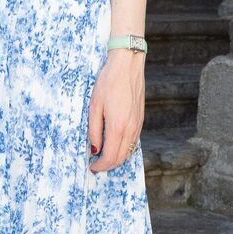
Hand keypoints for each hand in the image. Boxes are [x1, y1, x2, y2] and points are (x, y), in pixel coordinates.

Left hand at [88, 48, 144, 172]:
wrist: (127, 66)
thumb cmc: (108, 83)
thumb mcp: (94, 106)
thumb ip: (94, 130)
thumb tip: (95, 149)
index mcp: (117, 127)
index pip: (110, 157)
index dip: (100, 166)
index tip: (92, 167)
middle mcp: (130, 129)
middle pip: (121, 158)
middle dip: (109, 165)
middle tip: (96, 164)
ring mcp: (138, 125)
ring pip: (129, 151)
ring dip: (117, 158)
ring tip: (104, 155)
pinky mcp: (140, 119)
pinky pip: (134, 141)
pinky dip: (125, 148)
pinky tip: (114, 144)